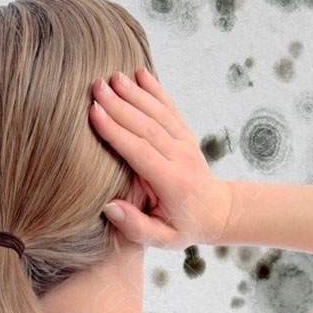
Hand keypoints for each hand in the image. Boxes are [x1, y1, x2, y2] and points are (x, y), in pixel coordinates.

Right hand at [89, 68, 234, 249]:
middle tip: (95, 87)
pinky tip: (140, 73)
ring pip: (158, 113)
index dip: (117, 132)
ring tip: (112, 77)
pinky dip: (155, 89)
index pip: (141, 152)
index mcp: (172, 182)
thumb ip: (137, 226)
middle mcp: (180, 157)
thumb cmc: (184, 226)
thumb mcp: (163, 238)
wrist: (217, 211)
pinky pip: (169, 108)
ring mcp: (185, 143)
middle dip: (120, 105)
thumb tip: (110, 207)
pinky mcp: (185, 134)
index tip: (94, 113)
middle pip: (147, 126)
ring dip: (135, 93)